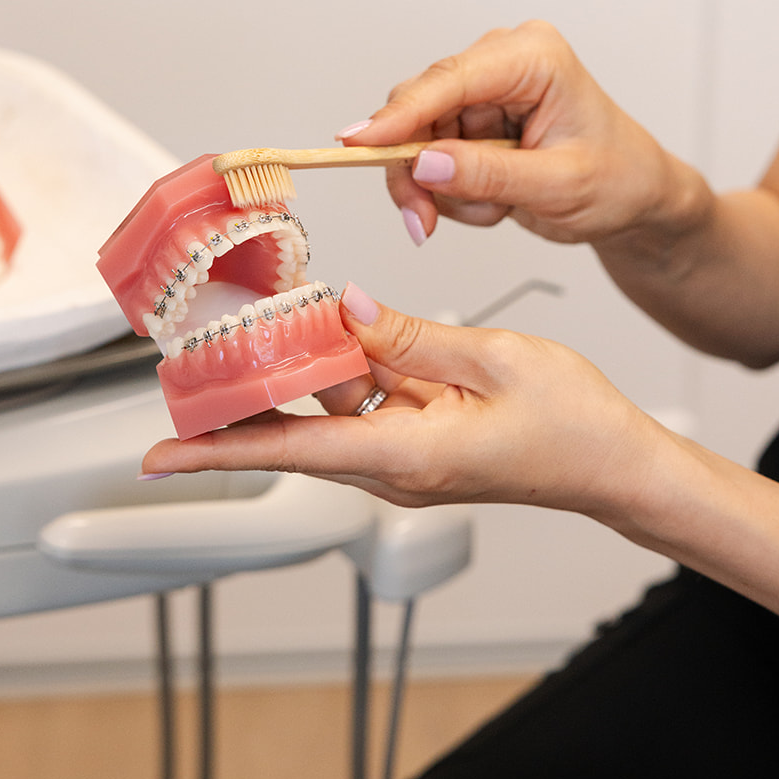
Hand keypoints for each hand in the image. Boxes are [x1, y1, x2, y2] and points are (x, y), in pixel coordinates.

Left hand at [141, 283, 661, 517]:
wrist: (617, 464)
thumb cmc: (574, 423)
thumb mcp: (491, 358)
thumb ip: (408, 335)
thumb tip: (346, 309)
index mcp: (408, 455)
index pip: (291, 451)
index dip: (219, 450)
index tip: (161, 452)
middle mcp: (394, 469)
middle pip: (295, 432)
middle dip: (242, 395)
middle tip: (188, 359)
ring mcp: (405, 461)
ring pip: (328, 413)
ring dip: (299, 372)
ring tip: (267, 320)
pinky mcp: (418, 446)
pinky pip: (362, 408)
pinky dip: (342, 373)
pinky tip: (334, 332)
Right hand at [337, 22, 683, 246]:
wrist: (636, 199)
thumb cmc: (619, 180)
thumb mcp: (558, 185)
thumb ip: (488, 174)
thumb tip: (423, 163)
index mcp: (533, 57)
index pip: (449, 80)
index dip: (399, 114)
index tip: (357, 143)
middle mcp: (502, 63)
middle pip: (419, 110)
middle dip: (418, 171)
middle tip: (421, 221)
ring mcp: (483, 92)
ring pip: (416, 140)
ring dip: (442, 190)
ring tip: (493, 210)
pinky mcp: (471, 120)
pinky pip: (430, 159)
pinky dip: (452, 193)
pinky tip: (493, 201)